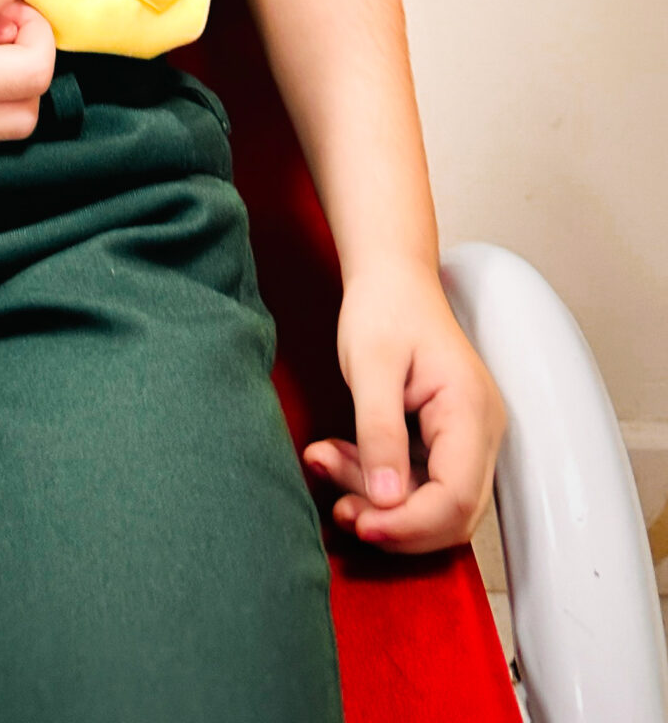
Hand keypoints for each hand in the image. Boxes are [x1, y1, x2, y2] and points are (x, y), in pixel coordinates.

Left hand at [304, 260, 504, 551]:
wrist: (391, 278)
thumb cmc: (385, 307)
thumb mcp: (370, 365)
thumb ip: (379, 432)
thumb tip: (387, 501)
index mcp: (470, 410)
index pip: (457, 499)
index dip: (410, 525)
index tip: (362, 523)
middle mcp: (479, 432)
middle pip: (449, 513)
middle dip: (393, 521)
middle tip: (340, 508)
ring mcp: (464, 439)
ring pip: (430, 503)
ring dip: (376, 500)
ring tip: (325, 464)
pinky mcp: (442, 442)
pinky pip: (416, 483)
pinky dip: (375, 480)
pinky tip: (338, 456)